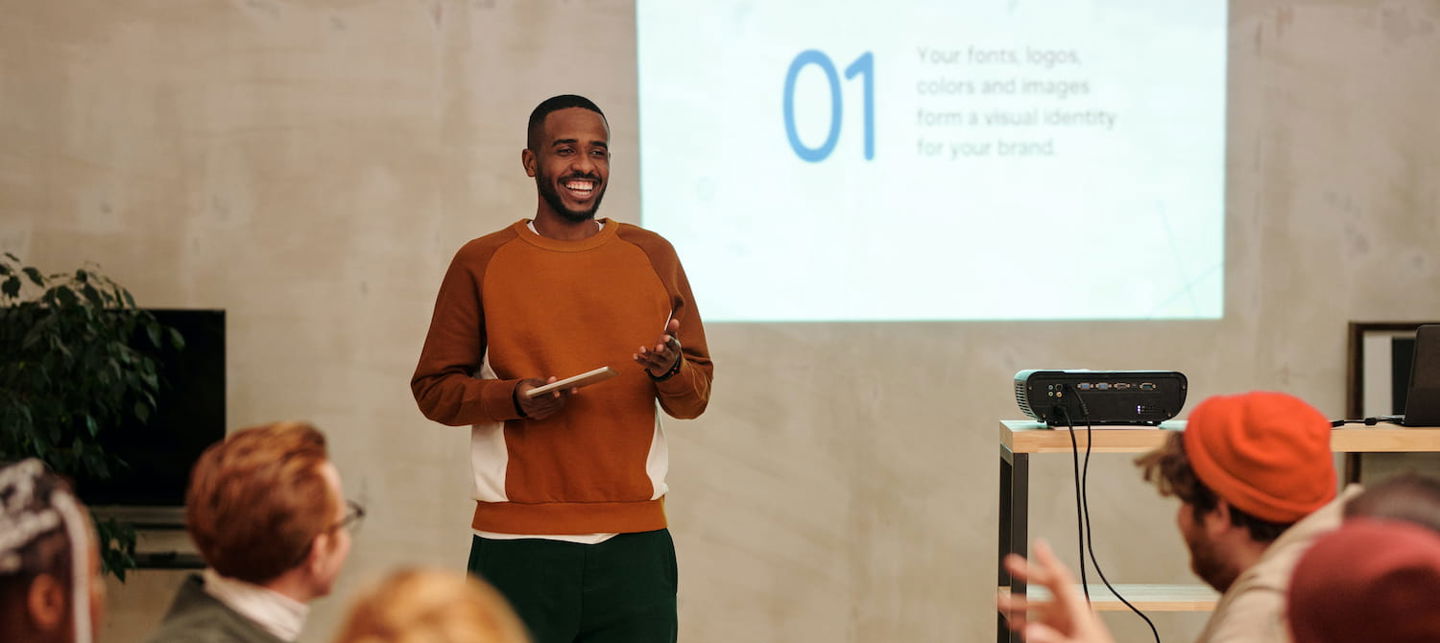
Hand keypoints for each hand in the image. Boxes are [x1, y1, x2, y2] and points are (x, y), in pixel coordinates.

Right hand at [514, 377, 570, 419]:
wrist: (518, 398)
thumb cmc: (527, 386)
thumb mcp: (532, 381)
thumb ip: (543, 382)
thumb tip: (554, 380)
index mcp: (524, 398)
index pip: (540, 398)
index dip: (550, 394)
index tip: (559, 390)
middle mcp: (529, 409)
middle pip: (550, 403)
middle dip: (562, 395)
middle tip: (573, 387)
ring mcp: (534, 414)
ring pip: (553, 407)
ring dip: (564, 398)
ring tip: (573, 389)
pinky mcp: (540, 417)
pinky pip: (553, 410)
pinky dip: (560, 402)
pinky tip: (567, 395)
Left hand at [634, 318, 681, 377]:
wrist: (669, 365)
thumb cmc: (668, 346)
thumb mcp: (671, 339)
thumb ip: (671, 330)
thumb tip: (675, 320)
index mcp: (675, 348)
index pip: (674, 345)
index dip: (669, 341)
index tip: (665, 337)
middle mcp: (670, 357)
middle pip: (667, 354)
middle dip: (662, 350)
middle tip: (658, 347)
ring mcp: (662, 364)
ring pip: (656, 359)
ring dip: (648, 354)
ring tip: (641, 349)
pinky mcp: (655, 368)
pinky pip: (648, 365)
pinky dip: (641, 360)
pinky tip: (634, 356)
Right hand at [995, 539, 1114, 642]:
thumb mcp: (1076, 641)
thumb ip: (1052, 636)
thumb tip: (1030, 629)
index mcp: (1079, 608)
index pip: (1061, 578)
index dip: (1049, 559)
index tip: (1038, 544)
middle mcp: (1070, 610)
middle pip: (1046, 586)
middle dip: (1027, 574)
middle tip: (1010, 563)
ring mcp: (1064, 620)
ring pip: (1038, 605)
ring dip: (1020, 603)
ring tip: (1002, 601)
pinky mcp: (1060, 630)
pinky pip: (1038, 621)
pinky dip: (1025, 621)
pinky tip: (1015, 622)